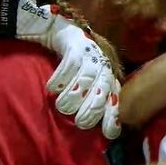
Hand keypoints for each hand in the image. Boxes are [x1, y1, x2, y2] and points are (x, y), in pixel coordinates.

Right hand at [12, 0, 121, 138]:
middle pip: (102, 92)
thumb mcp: (84, 80)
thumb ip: (89, 98)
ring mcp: (91, 54)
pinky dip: (60, 79)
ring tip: (62, 107)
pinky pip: (70, 65)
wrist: (59, 29)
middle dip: (92, 110)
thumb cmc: (72, 61)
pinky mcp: (76, 45)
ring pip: (86, 81)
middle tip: (80, 123)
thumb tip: (89, 126)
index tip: (108, 135)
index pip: (115, 99)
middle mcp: (103, 66)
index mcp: (108, 77)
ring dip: (73, 97)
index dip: (112, 117)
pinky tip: (51, 87)